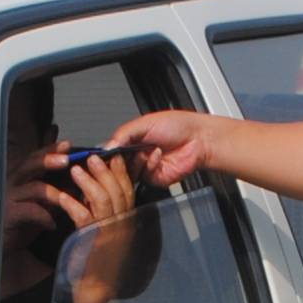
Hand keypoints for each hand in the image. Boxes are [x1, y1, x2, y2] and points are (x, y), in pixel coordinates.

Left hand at [53, 146, 145, 302]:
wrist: (94, 290)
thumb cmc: (97, 261)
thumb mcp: (106, 231)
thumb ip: (105, 210)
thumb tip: (98, 187)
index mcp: (126, 221)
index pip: (129, 190)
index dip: (121, 171)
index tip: (112, 156)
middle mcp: (121, 226)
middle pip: (118, 190)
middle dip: (105, 170)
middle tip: (92, 157)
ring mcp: (109, 234)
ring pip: (103, 199)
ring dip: (88, 182)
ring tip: (75, 171)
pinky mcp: (92, 242)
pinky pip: (83, 217)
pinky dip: (71, 203)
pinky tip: (62, 196)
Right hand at [108, 105, 229, 187]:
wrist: (199, 139)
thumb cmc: (178, 126)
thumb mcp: (145, 123)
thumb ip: (123, 133)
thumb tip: (107, 145)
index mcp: (132, 140)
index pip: (112, 151)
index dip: (107, 154)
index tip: (104, 153)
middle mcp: (137, 155)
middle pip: (117, 166)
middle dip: (120, 160)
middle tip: (122, 154)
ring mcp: (146, 168)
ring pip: (128, 174)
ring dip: (136, 161)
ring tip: (145, 150)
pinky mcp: (155, 179)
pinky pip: (144, 177)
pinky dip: (149, 165)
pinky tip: (158, 155)